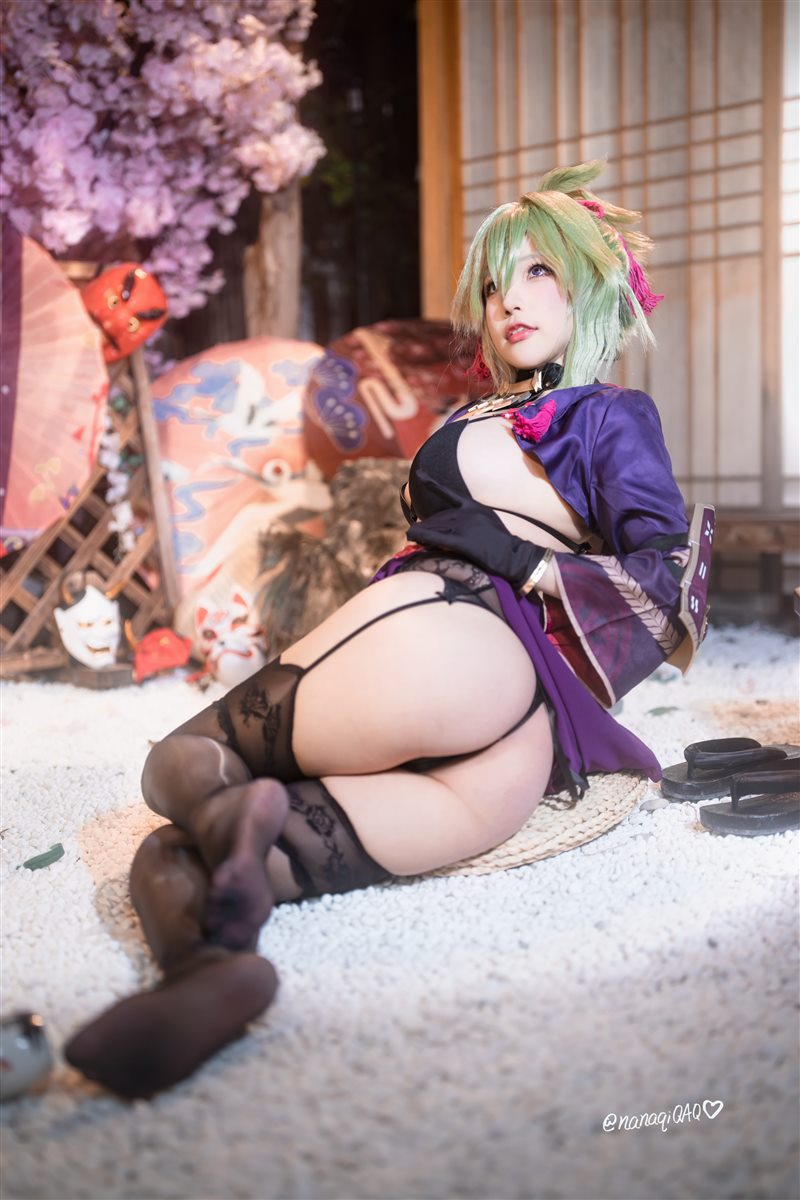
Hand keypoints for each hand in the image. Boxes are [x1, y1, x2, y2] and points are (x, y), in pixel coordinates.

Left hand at [407, 474, 546, 589]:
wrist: (517, 557)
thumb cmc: (504, 544)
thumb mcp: (488, 522)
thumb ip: (471, 519)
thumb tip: (451, 523)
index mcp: (475, 507)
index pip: (449, 493)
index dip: (432, 483)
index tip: (419, 473)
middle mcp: (469, 513)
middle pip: (439, 516)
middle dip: (426, 524)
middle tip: (414, 531)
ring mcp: (466, 527)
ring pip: (436, 526)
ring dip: (421, 531)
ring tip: (409, 535)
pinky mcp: (464, 542)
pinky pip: (438, 538)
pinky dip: (423, 536)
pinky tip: (411, 535)